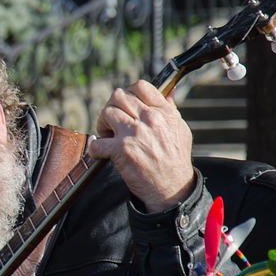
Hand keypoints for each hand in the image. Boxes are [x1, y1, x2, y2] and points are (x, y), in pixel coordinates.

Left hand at [90, 80, 195, 212]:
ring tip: (108, 136)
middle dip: (111, 108)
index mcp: (163, 112)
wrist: (171, 188)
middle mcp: (149, 119)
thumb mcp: (181, 130)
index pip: (140, 86)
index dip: (127, 93)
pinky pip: (97, 142)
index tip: (124, 105)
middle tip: (112, 123)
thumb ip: (170, 110)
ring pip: (107, 113)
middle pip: (119, 97)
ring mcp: (134, 133)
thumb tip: (167, 92)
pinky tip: (100, 152)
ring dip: (102, 125)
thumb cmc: (175, 161)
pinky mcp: (122, 150)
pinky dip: (94, 148)